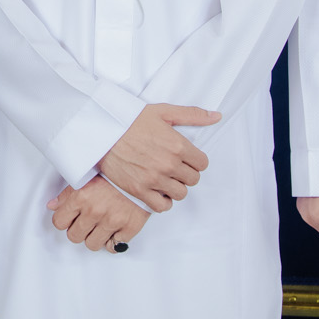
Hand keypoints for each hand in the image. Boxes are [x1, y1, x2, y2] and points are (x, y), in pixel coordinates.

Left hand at [47, 176, 147, 252]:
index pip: (59, 222)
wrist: (143, 170)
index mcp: (81, 196)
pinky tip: (113, 231)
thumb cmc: (114, 172)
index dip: (63, 220)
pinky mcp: (129, 228)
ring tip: (99, 227)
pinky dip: (113, 241)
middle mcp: (95, 211)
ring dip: (94, 237)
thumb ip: (67, 193)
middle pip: (74, 236)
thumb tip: (53, 206)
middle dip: (77, 230)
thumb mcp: (86, 176)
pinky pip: (114, 246)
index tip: (69, 218)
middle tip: (85, 222)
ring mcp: (112, 221)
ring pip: (92, 244)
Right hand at [96, 104, 218, 210]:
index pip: (202, 164)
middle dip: (186, 173)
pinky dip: (162, 201)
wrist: (101, 130)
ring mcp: (154, 179)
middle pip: (193, 180)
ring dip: (175, 187)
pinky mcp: (139, 190)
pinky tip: (157, 190)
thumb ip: (192, 115)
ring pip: (180, 194)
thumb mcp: (163, 111)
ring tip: (165, 178)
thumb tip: (216, 116)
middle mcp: (168, 164)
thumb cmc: (129, 119)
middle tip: (174, 167)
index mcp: (177, 145)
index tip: (185, 158)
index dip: (195, 161)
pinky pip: (162, 206)